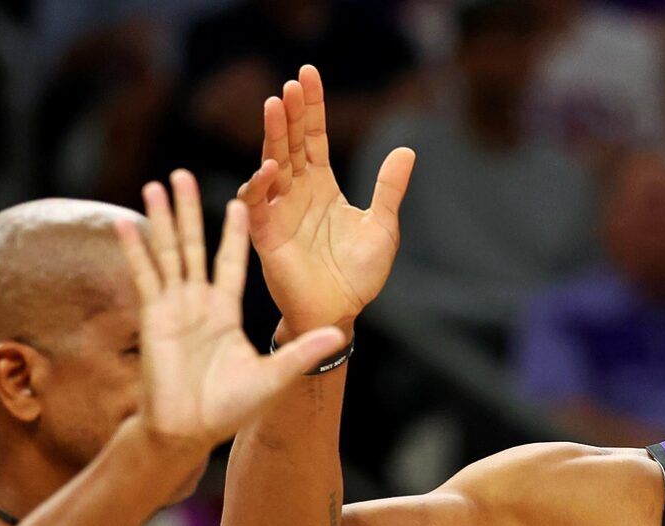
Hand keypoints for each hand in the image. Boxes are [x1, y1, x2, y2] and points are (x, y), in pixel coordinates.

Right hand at [114, 171, 349, 454]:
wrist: (190, 430)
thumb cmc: (230, 408)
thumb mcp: (275, 376)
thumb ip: (301, 352)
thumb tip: (339, 335)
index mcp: (225, 311)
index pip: (231, 261)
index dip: (235, 232)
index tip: (241, 200)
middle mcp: (198, 302)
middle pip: (195, 246)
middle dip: (190, 210)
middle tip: (182, 174)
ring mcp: (174, 307)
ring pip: (168, 252)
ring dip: (162, 218)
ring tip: (156, 183)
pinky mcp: (154, 317)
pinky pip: (144, 277)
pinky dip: (135, 249)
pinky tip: (124, 222)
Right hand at [238, 64, 413, 335]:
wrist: (341, 312)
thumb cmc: (358, 274)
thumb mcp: (382, 226)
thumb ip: (389, 189)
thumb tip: (407, 149)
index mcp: (323, 186)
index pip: (314, 138)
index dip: (313, 108)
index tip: (308, 74)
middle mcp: (297, 192)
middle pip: (292, 143)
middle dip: (292, 113)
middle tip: (292, 83)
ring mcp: (279, 211)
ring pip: (271, 164)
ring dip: (272, 136)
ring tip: (276, 105)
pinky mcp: (266, 235)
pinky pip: (257, 205)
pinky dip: (260, 186)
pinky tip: (271, 167)